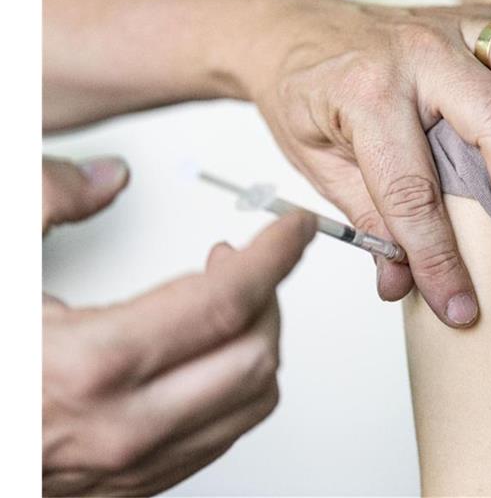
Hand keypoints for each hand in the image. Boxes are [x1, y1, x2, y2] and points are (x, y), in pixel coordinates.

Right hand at [42, 158, 315, 495]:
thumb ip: (42, 201)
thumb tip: (107, 178)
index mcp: (91, 366)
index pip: (224, 301)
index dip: (274, 255)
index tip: (293, 228)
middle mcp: (124, 426)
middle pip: (254, 352)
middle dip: (269, 295)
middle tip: (249, 260)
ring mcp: (136, 462)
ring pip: (252, 397)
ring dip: (260, 338)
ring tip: (229, 302)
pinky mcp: (140, 481)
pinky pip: (226, 431)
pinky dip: (239, 382)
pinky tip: (213, 352)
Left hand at [250, 0, 490, 327]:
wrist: (293, 30)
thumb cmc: (304, 93)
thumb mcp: (317, 165)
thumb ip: (366, 220)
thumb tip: (400, 282)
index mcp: (366, 97)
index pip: (411, 192)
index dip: (438, 258)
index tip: (459, 305)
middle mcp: (417, 56)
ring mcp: (454, 29)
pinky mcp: (478, 17)